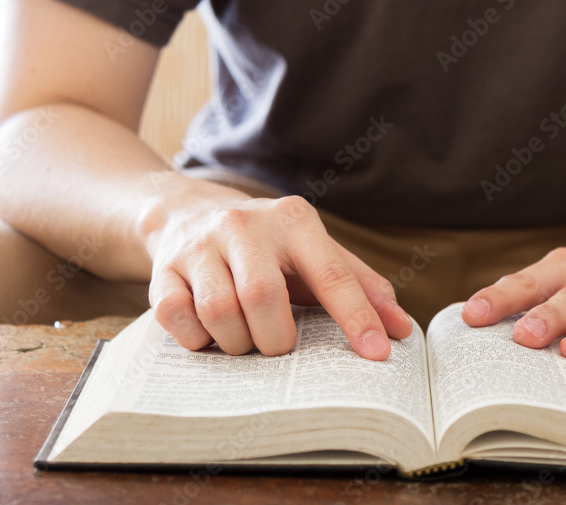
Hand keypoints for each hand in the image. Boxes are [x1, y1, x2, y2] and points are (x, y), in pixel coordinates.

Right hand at [146, 192, 411, 358]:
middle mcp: (245, 225)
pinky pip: (175, 316)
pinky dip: (196, 339)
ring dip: (237, 343)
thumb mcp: (317, 252)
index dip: (357, 317)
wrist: (188, 210)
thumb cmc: (270, 245)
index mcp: (294, 221)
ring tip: (246, 339)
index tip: (378, 353)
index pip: (332, 274)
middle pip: (263, 297)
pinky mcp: (163, 267)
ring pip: (218, 311)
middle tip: (280, 347)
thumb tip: (402, 329)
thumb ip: (361, 286)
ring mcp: (200, 245)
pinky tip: (209, 333)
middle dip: (276, 339)